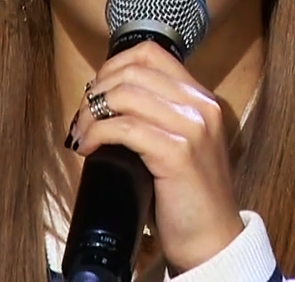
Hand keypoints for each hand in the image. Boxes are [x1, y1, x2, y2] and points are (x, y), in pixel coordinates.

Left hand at [65, 41, 244, 273]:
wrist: (213, 240)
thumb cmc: (186, 194)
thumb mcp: (178, 142)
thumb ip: (155, 113)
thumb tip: (103, 97)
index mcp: (201, 98)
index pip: (150, 54)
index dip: (112, 66)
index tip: (95, 93)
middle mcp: (201, 106)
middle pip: (133, 70)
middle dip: (96, 91)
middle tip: (81, 118)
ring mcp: (193, 128)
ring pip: (125, 95)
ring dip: (91, 113)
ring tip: (81, 134)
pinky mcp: (178, 153)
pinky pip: (124, 128)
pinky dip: (97, 134)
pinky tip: (87, 148)